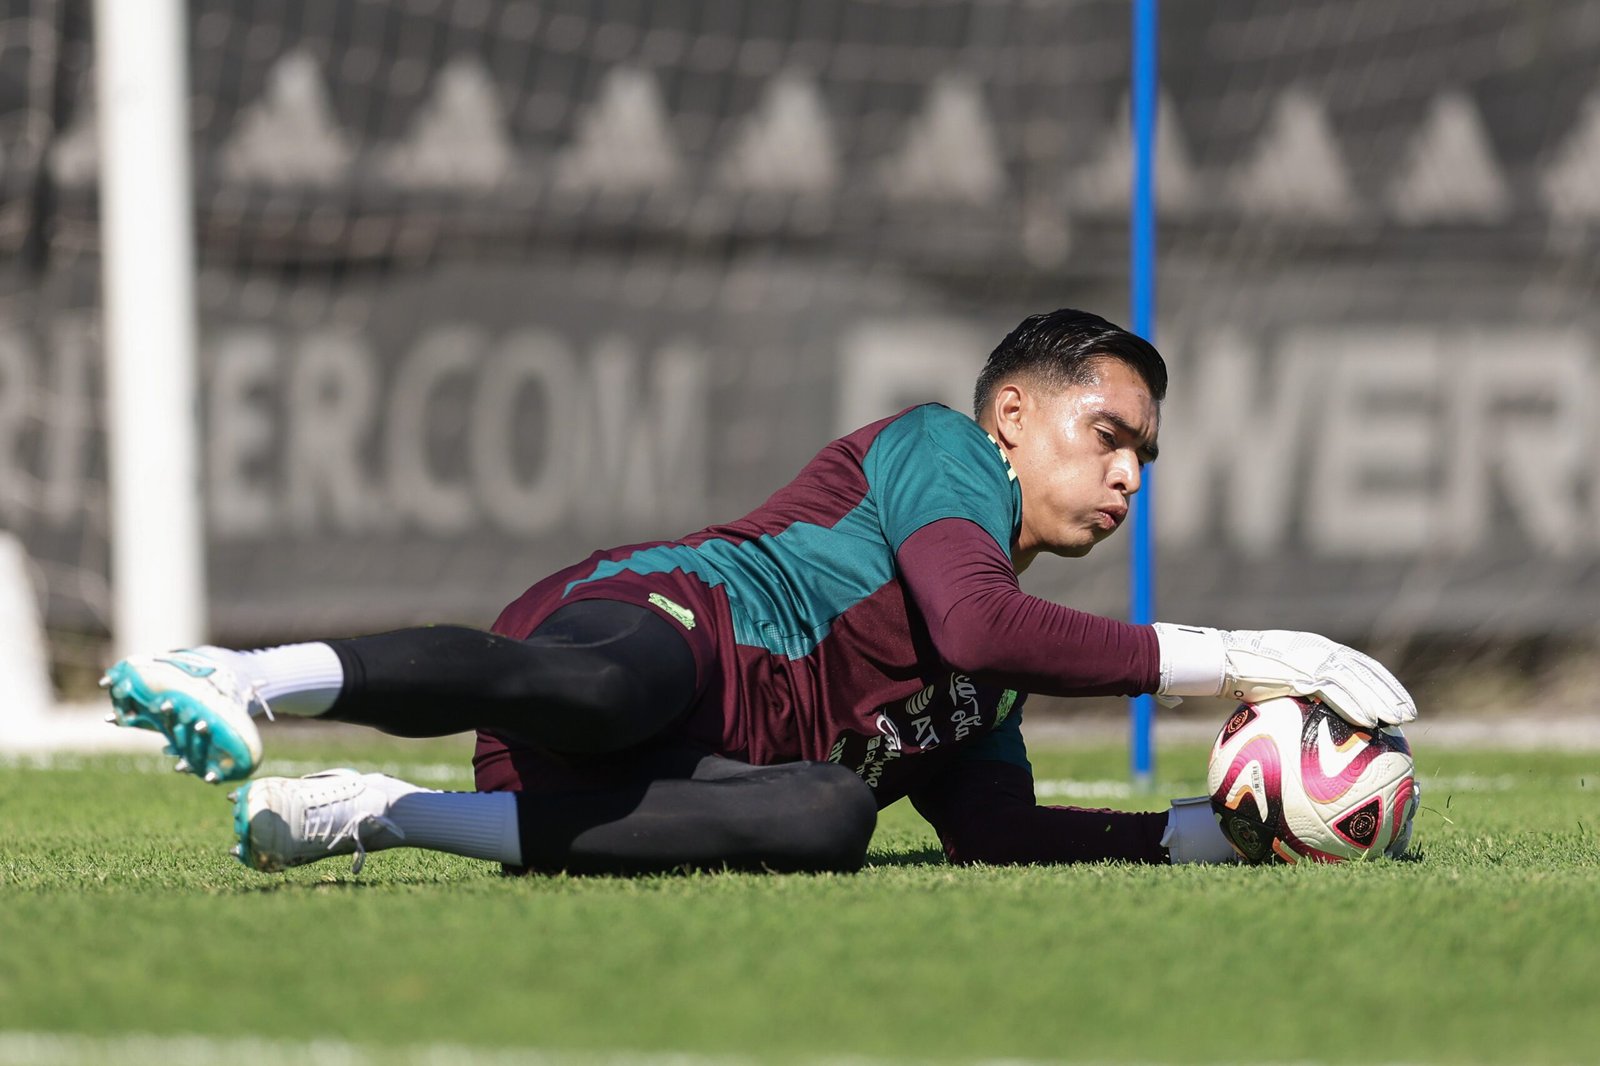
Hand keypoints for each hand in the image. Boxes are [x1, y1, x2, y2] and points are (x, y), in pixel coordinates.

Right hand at [1153, 624, 1416, 728]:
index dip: (1373, 678)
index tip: (1389, 698)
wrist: (1206, 658)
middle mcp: (1311, 646)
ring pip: (1355, 678)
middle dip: (1387, 689)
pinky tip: (1373, 723)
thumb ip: (1271, 698)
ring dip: (1381, 699)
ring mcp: (1306, 656)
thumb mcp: (1251, 683)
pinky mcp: (1298, 668)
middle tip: (1408, 713)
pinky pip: (1335, 690)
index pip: (1348, 660)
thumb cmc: (1219, 671)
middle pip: (1360, 667)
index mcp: (1304, 646)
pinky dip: (1356, 705)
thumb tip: (1269, 728)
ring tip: (1400, 720)